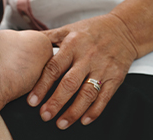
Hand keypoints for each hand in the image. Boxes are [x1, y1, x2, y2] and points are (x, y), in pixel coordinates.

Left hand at [27, 13, 137, 128]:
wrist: (124, 29)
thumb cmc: (91, 30)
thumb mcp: (69, 29)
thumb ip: (49, 37)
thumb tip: (27, 40)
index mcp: (73, 44)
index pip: (54, 68)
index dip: (42, 86)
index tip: (32, 101)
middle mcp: (87, 57)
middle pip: (69, 83)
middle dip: (56, 102)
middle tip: (44, 115)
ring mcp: (103, 68)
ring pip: (87, 93)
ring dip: (74, 111)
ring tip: (61, 123)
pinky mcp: (116, 77)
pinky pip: (105, 96)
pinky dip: (95, 110)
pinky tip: (84, 120)